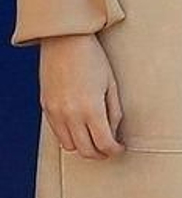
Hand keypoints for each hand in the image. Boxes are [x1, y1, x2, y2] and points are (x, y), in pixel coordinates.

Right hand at [39, 33, 123, 159]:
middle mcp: (71, 115)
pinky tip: (80, 130)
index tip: (120, 148)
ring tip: (96, 140)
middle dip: (100, 154)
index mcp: (91, 109)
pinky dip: (70, 137)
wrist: (66, 42)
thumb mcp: (111, 85)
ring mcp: (56, 113)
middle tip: (110, 149)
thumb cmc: (93, 59)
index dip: (114, 150)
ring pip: (69, 146)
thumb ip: (114, 111)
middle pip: (86, 150)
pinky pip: (57, 134)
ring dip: (84, 147)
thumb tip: (114, 132)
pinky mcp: (46, 109)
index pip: (104, 143)